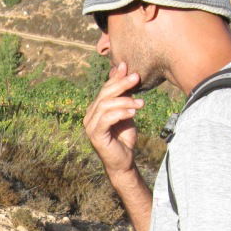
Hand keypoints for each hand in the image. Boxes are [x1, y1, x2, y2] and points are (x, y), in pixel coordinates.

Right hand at [83, 62, 143, 176]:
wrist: (123, 161)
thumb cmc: (124, 137)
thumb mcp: (126, 112)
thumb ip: (123, 94)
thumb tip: (121, 69)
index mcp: (95, 109)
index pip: (105, 89)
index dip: (117, 79)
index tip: (131, 70)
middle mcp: (89, 116)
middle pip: (104, 94)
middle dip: (121, 85)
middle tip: (136, 78)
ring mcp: (90, 126)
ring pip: (105, 105)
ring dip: (125, 101)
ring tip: (141, 103)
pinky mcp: (95, 136)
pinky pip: (106, 119)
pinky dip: (120, 113)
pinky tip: (133, 113)